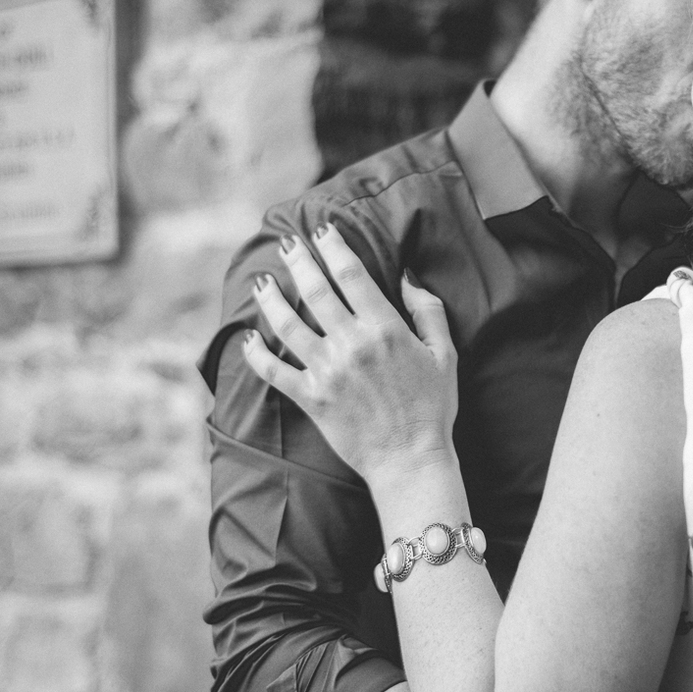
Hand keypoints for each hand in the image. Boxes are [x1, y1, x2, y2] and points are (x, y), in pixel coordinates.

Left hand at [243, 223, 458, 483]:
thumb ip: (428, 310)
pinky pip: (273, 371)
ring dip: (271, 299)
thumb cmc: (433, 406)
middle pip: (315, 291)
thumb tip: (407, 276)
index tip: (322, 231)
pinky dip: (256, 353)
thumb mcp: (444, 353)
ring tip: (262, 281)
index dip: (334, 248)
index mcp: (384, 329)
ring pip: (287, 324)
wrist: (410, 459)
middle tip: (288, 244)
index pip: (352, 275)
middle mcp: (351, 344)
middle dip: (298, 262)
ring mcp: (326, 371)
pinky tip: (248, 338)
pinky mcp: (310, 398)